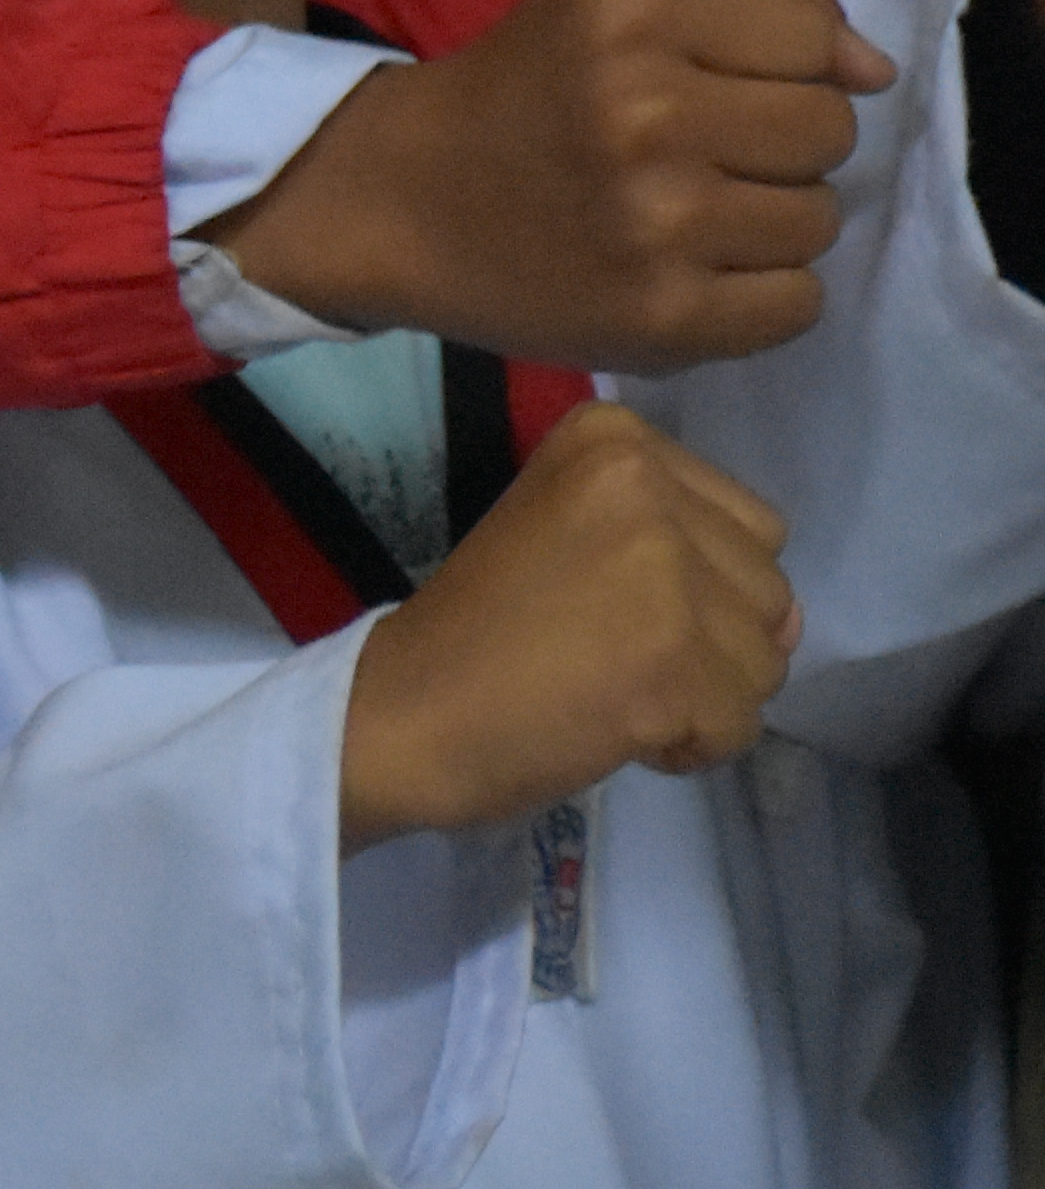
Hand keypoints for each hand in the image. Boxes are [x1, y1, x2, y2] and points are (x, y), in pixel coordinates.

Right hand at [201, 0, 889, 372]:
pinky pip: (799, 305)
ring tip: (684, 214)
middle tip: (695, 153)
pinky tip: (688, 272)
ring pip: (820, 221)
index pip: (817, 38)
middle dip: (778, 142)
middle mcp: (644, 113)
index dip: (781, 63)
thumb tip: (875, 68)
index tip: (714, 83)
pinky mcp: (660, 317)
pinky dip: (759, 296)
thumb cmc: (525, 79)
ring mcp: (655, 224)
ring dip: (768, 220)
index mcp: (631, 11)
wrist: (395, 200)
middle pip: (830, 130)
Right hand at [338, 402, 795, 842]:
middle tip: (605, 652)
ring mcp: (662, 575)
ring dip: (702, 697)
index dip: (694, 583)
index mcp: (614, 442)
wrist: (398, 711)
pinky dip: (689, 747)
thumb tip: (790, 623)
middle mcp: (644, 488)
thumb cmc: (478, 626)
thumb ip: (683, 543)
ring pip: (766, 662)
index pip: (750, 525)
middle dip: (708, 641)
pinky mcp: (672, 663)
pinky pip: (741, 726)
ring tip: (610, 689)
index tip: (600, 601)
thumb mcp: (572, 532)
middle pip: (769, 590)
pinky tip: (614, 728)